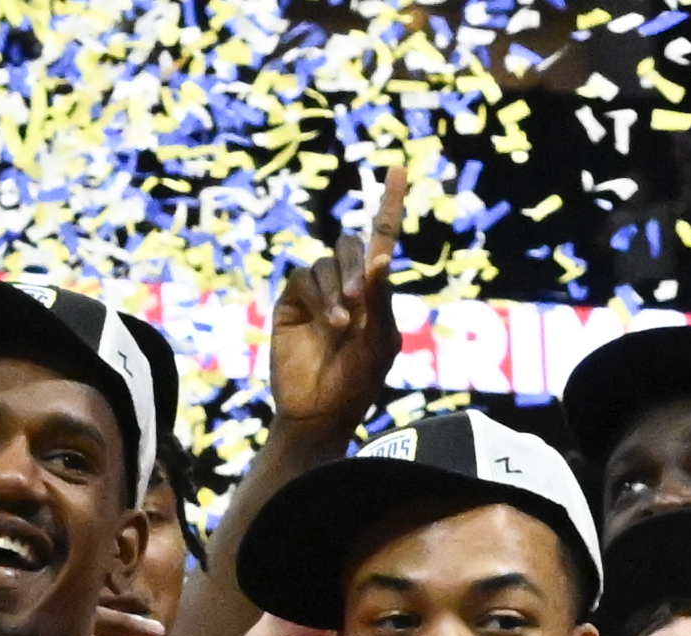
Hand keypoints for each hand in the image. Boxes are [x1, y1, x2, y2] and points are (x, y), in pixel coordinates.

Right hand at [270, 163, 406, 445]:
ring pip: (326, 262)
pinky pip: (303, 278)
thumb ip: (379, 299)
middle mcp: (345, 283)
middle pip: (352, 244)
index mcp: (374, 290)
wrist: (319, 412)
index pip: (382, 236)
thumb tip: (381, 257)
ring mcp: (317, 293)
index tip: (400, 168)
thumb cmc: (357, 382)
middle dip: (358, 267)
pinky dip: (319, 297)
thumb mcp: (380, 341)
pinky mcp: (290, 303)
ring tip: (342, 325)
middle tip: (358, 300)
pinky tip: (329, 323)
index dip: (390, 202)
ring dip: (337, 289)